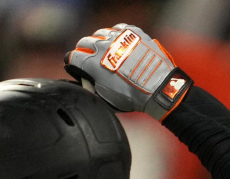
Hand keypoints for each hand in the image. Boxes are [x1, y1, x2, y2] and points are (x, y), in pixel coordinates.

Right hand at [65, 23, 191, 119]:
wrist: (157, 87)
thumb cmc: (131, 96)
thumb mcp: (104, 98)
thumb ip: (90, 86)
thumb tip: (84, 81)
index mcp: (92, 63)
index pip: (72, 56)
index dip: (71, 62)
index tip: (74, 65)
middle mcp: (103, 47)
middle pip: (84, 42)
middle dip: (83, 49)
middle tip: (88, 57)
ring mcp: (118, 37)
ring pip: (100, 33)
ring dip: (99, 41)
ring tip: (104, 49)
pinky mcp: (132, 32)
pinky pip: (118, 29)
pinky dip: (115, 35)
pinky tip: (118, 43)